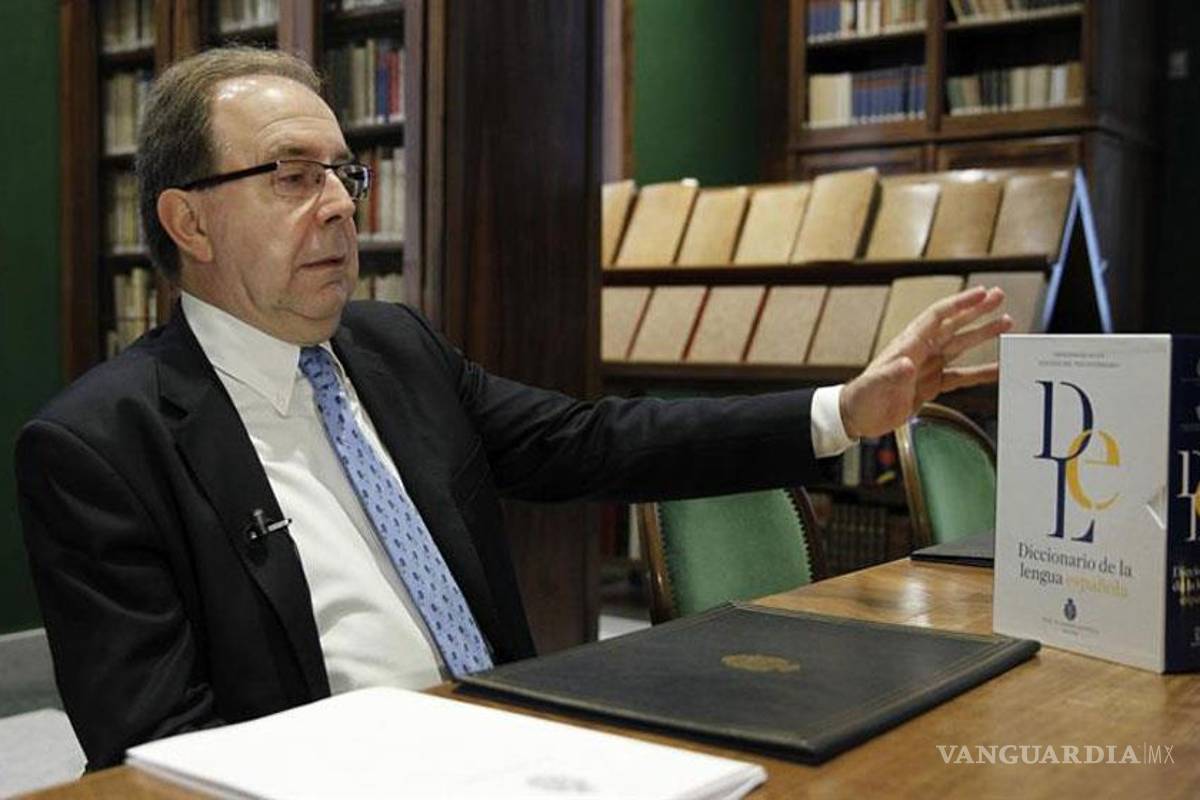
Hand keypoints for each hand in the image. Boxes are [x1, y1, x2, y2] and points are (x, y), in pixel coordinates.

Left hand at [839, 286, 1012, 438]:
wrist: (857, 417)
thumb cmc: (862, 397)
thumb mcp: (875, 384)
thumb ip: (893, 374)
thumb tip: (908, 364)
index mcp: (908, 345)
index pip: (938, 317)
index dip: (959, 304)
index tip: (981, 293)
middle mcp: (921, 351)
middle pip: (954, 325)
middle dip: (977, 310)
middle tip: (999, 296)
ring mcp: (928, 367)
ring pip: (961, 345)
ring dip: (982, 334)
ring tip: (1006, 323)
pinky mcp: (931, 384)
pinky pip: (961, 375)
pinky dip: (980, 372)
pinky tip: (998, 369)